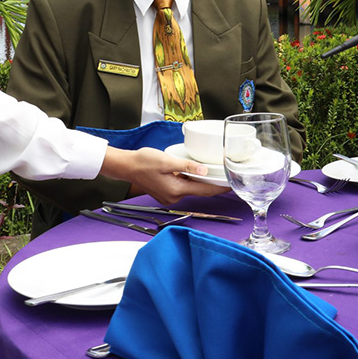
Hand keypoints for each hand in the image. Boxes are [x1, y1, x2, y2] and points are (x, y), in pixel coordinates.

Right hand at [100, 146, 227, 204]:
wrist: (127, 166)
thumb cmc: (143, 162)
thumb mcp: (167, 161)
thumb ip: (187, 167)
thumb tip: (204, 171)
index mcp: (176, 190)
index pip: (204, 191)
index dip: (219, 188)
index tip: (230, 185)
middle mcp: (174, 197)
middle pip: (198, 190)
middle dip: (210, 183)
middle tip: (222, 173)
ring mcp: (168, 197)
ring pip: (189, 189)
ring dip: (198, 181)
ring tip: (208, 170)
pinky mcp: (165, 193)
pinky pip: (181, 188)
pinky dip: (187, 181)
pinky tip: (189, 172)